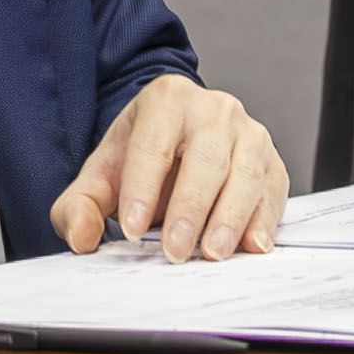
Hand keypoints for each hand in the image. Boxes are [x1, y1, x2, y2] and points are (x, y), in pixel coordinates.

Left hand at [48, 75, 284, 257]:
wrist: (178, 143)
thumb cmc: (142, 159)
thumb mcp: (101, 177)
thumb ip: (79, 206)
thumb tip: (81, 236)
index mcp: (166, 101)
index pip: (153, 145)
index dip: (142, 189)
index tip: (132, 228)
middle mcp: (214, 109)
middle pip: (205, 159)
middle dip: (190, 208)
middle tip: (175, 250)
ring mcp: (249, 133)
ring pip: (246, 174)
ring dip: (230, 218)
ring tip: (212, 253)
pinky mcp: (273, 162)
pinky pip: (274, 191)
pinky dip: (264, 220)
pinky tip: (250, 246)